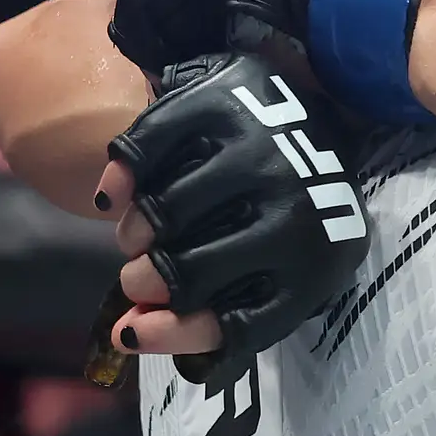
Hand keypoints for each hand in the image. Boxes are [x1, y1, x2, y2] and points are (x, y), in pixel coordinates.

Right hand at [97, 45, 372, 381]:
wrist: (323, 113)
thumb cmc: (288, 211)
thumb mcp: (279, 269)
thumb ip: (215, 312)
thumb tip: (130, 334)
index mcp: (316, 265)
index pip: (242, 322)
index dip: (177, 333)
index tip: (129, 335)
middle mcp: (296, 207)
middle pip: (191, 269)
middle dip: (146, 281)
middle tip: (133, 278)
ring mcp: (260, 149)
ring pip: (167, 210)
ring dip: (134, 234)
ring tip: (133, 238)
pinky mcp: (225, 101)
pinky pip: (149, 147)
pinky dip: (122, 177)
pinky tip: (112, 197)